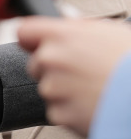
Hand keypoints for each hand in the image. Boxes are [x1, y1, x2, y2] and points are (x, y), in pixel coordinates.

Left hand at [18, 16, 130, 136]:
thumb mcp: (113, 33)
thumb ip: (81, 29)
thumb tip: (67, 23)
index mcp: (63, 35)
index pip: (24, 31)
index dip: (33, 39)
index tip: (39, 45)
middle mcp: (52, 59)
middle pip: (36, 63)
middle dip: (53, 69)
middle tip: (84, 73)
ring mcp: (54, 88)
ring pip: (49, 89)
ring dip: (65, 92)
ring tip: (96, 90)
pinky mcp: (61, 115)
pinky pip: (58, 112)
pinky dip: (73, 113)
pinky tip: (96, 106)